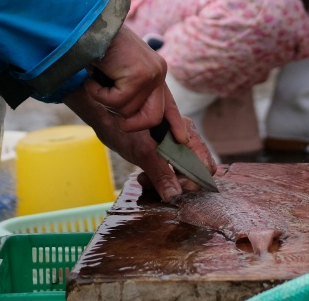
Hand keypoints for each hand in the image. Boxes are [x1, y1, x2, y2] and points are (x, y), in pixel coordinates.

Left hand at [64, 84, 216, 200]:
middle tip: (157, 185)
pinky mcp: (163, 149)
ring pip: (181, 173)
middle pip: (195, 171)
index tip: (176, 189)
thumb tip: (175, 195)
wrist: (103, 112)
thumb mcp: (141, 152)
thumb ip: (160, 173)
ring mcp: (174, 143)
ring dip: (165, 182)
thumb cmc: (121, 125)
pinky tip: (143, 176)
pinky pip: (169, 170)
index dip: (194, 181)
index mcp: (185, 132)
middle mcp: (183, 136)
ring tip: (144, 179)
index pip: (205, 165)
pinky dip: (158, 177)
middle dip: (178, 184)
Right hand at [84, 25, 168, 132]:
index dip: (174, 123)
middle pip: (153, 118)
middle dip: (130, 123)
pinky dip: (98, 93)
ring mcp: (151, 74)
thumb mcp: (117, 72)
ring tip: (99, 77)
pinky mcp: (140, 75)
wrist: (90, 25)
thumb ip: (128, 90)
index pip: (169, 103)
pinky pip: (116, 102)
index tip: (181, 140)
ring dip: (105, 99)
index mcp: (155, 71)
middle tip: (109, 104)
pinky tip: (95, 75)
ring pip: (128, 111)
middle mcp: (158, 72)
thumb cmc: (97, 48)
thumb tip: (128, 117)